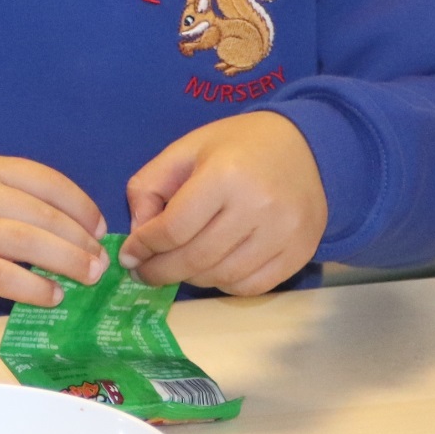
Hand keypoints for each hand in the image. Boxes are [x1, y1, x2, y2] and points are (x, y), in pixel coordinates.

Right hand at [0, 155, 108, 314]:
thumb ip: (19, 202)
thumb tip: (84, 232)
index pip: (43, 179)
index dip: (79, 205)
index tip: (99, 228)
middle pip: (40, 213)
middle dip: (79, 239)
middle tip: (100, 262)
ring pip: (26, 242)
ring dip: (66, 261)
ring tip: (88, 277)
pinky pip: (4, 276)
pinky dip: (35, 288)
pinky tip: (53, 296)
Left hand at [120, 112, 325, 293]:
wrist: (305, 147)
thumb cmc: (236, 147)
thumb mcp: (183, 151)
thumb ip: (148, 188)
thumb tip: (138, 236)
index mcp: (225, 175)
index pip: (174, 229)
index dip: (144, 248)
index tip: (129, 257)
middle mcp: (258, 206)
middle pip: (196, 258)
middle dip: (160, 271)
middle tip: (143, 272)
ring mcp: (284, 233)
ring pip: (221, 276)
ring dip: (190, 278)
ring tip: (176, 267)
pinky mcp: (301, 252)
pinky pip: (252, 286)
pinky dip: (224, 283)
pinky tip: (212, 268)